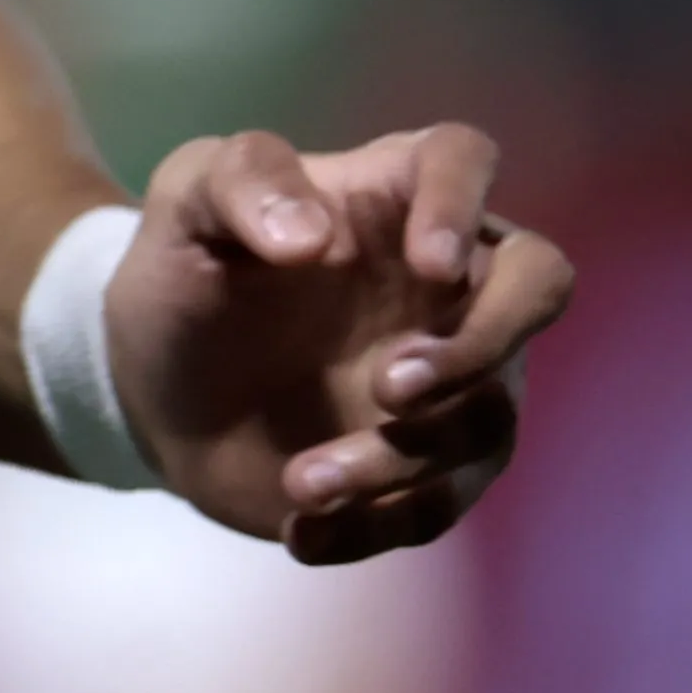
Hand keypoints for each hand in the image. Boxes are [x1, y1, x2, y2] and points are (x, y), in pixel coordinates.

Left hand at [109, 124, 573, 563]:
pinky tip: (304, 534)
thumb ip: (238, 187)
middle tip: (388, 389)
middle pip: (538, 284)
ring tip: (302, 483)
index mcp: (390, 195)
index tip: (429, 263)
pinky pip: (442, 503)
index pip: (462, 158)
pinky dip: (379, 525)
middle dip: (483, 347)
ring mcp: (453, 375)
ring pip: (488, 417)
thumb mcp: (182, 208)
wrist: (153, 383)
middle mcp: (448, 283)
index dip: (463, 203)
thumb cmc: (182, 269)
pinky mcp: (432, 462)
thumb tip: (312, 236)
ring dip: (400, 461)